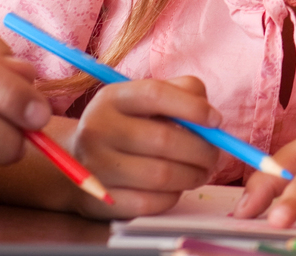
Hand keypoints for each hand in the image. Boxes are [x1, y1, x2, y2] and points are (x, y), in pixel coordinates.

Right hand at [64, 76, 221, 217]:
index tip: (216, 121)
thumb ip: (184, 93)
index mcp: (112, 98)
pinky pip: (149, 203)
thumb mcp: (148, 99)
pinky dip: (172, 196)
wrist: (79, 161)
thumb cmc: (128, 125)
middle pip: (163, 139)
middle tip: (215, 155)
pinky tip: (176, 188)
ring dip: (192, 175)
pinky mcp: (99, 201)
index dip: (193, 107)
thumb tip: (211, 120)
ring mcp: (95, 167)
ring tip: (202, 171)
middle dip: (202, 150)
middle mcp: (97, 130)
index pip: (155, 94)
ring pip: (160, 175)